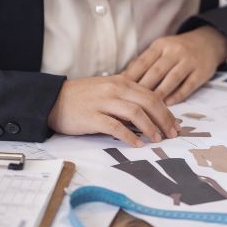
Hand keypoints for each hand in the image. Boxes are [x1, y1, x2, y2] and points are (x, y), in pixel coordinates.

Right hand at [47, 75, 178, 146]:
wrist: (52, 99)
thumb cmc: (82, 97)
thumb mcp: (108, 90)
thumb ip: (127, 97)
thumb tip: (149, 114)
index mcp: (122, 82)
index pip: (151, 95)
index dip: (166, 111)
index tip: (175, 124)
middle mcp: (115, 89)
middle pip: (148, 102)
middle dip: (164, 119)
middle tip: (172, 134)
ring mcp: (103, 102)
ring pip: (136, 113)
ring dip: (150, 128)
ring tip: (158, 139)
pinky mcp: (92, 116)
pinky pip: (116, 127)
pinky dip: (129, 136)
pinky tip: (138, 144)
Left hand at [121, 25, 226, 104]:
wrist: (208, 42)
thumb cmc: (178, 49)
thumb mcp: (161, 48)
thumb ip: (144, 62)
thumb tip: (122, 78)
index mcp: (161, 45)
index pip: (143, 62)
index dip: (130, 77)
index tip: (119, 91)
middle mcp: (175, 51)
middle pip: (156, 72)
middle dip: (142, 89)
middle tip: (130, 104)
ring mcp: (189, 61)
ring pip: (171, 79)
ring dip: (159, 94)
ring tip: (147, 109)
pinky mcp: (201, 72)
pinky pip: (187, 86)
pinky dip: (177, 96)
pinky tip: (167, 105)